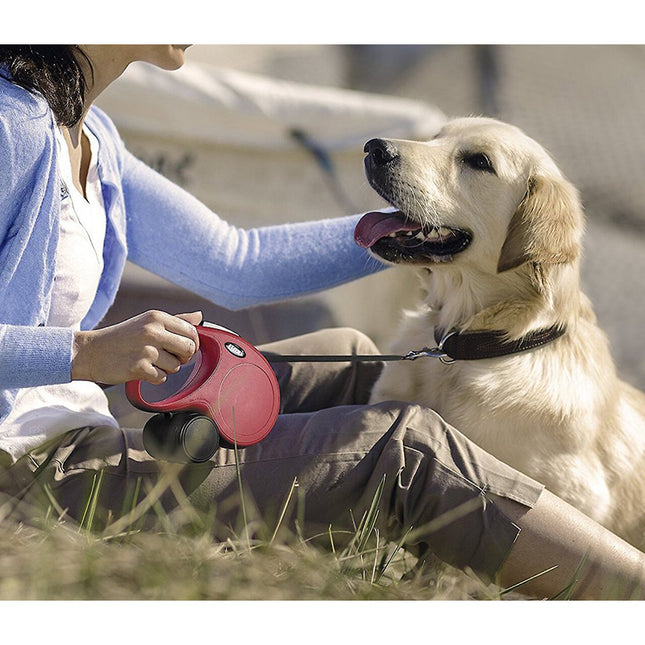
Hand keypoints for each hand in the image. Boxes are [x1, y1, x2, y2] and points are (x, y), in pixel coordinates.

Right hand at [72, 310, 201, 384]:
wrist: (89, 352)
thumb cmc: (121, 338)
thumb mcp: (147, 322)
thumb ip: (175, 320)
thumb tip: (199, 316)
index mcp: (157, 317)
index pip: (192, 331)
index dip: (192, 343)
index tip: (182, 349)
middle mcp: (152, 331)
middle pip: (189, 349)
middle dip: (183, 357)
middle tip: (169, 358)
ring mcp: (146, 350)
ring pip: (176, 366)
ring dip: (167, 369)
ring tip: (150, 362)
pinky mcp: (138, 368)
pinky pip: (162, 378)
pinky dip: (155, 378)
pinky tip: (142, 370)